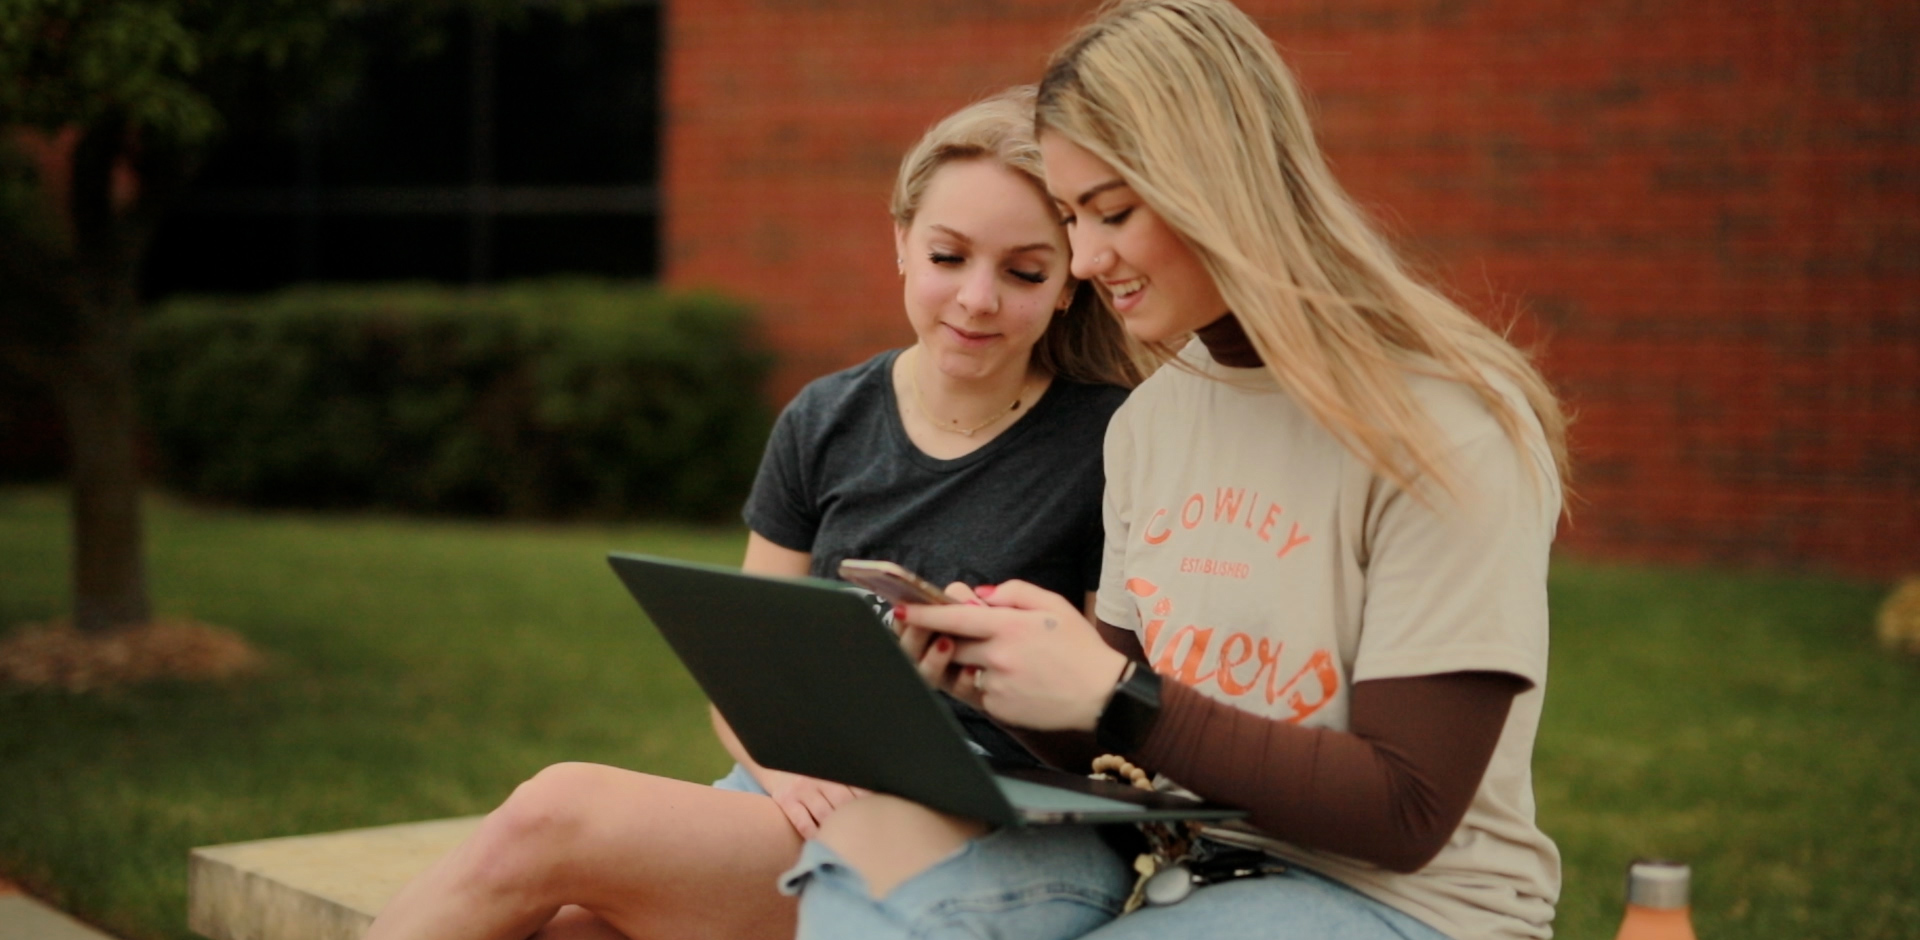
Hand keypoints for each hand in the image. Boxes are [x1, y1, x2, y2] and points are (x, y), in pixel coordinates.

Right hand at [757, 768, 868, 838]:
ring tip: (846, 846)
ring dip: (835, 829)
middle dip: (853, 820)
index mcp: (835, 771)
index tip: (879, 822)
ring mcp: (802, 789)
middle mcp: (820, 779)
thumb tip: (876, 802)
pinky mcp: (785, 799)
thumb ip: (849, 784)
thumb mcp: (829, 771)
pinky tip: (821, 843)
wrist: (774, 762)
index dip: (869, 806)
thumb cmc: (809, 773)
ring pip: (824, 813)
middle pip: (843, 802)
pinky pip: (802, 821)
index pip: (858, 789)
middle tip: (866, 840)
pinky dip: (812, 834)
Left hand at [900, 580, 1127, 731]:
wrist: (1102, 696)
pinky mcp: (998, 709)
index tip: (902, 609)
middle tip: (962, 633)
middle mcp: (998, 656)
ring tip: (1001, 658)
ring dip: (967, 661)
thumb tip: (978, 594)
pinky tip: (1015, 680)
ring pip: (962, 670)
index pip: (954, 617)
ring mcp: (996, 685)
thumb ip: (1013, 592)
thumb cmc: (1079, 647)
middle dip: (947, 637)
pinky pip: (977, 691)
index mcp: (1010, 626)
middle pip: (950, 644)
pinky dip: (985, 683)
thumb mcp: (1054, 605)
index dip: (924, 613)